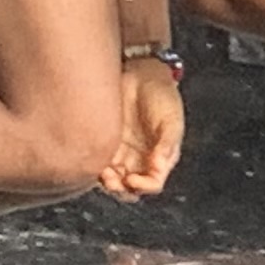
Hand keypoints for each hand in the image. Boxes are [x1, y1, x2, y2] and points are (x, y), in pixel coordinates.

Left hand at [100, 58, 183, 196]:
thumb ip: (167, 143)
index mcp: (161, 158)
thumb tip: (159, 166)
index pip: (153, 183)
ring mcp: (121, 153)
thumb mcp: (171, 119)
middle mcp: (140, 159)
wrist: (139, 74)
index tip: (133, 180)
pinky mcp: (104, 143)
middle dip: (121, 189)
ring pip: (113, 180)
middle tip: (113, 181)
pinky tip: (93, 162)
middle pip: (130, 188)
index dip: (144, 187)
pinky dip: (94, 168)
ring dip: (107, 183)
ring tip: (103, 174)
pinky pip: (98, 163)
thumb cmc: (161, 96)